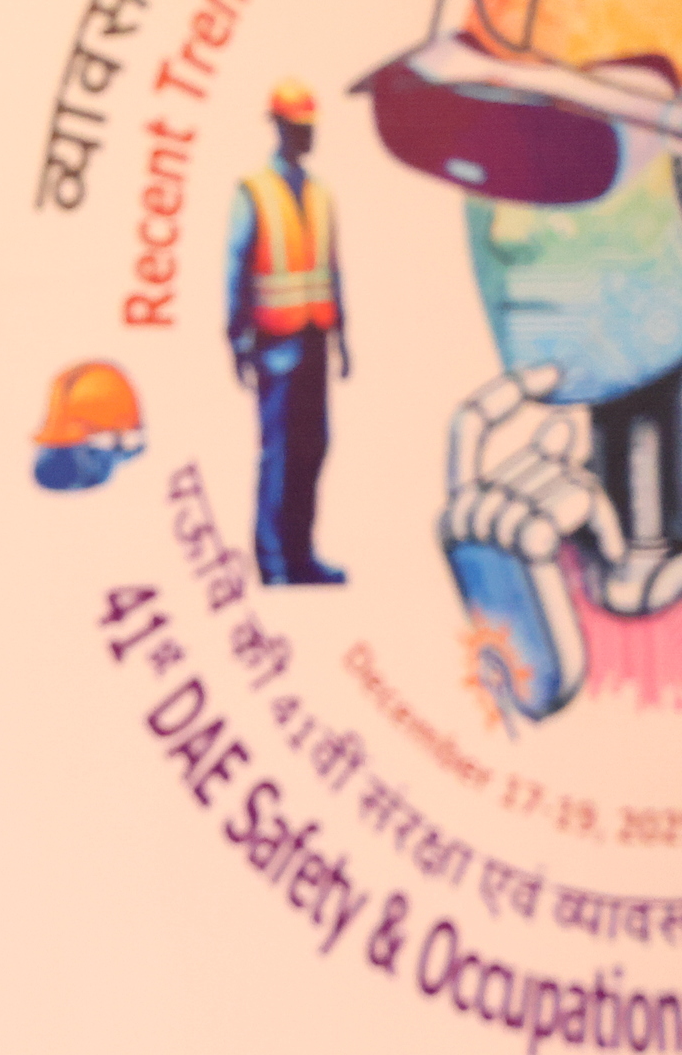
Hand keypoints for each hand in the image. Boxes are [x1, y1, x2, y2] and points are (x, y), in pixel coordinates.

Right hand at [438, 364, 603, 719]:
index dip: (506, 390)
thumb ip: (537, 485)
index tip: (555, 371)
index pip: (466, 426)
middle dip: (577, 482)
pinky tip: (604, 560)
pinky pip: (578, 498)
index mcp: (448, 517)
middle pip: (536, 457)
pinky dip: (604, 524)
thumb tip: (563, 423)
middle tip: (588, 535)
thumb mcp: (527, 543)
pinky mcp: (524, 543)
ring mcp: (487, 531)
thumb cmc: (537, 620)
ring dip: (595, 510)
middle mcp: (456, 518)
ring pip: (562, 476)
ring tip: (592, 556)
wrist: (533, 683)